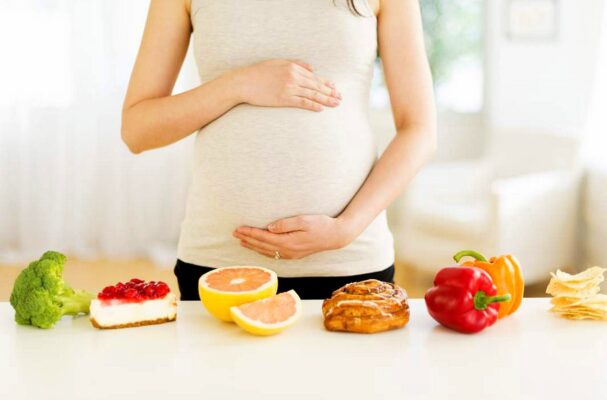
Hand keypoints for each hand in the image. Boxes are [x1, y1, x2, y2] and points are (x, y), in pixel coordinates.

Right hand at [231, 59, 341, 111]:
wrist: (244, 82)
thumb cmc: (259, 72)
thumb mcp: (278, 62)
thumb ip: (296, 63)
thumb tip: (312, 68)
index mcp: (293, 67)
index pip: (314, 77)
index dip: (326, 83)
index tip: (334, 88)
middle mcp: (294, 76)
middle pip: (316, 86)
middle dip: (330, 92)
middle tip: (340, 98)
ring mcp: (289, 88)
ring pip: (312, 94)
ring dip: (326, 100)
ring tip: (335, 104)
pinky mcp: (284, 98)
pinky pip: (302, 102)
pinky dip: (313, 105)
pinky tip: (321, 109)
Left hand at [233, 215, 355, 259]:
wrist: (336, 236)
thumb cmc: (321, 225)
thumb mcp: (303, 220)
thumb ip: (285, 224)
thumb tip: (269, 227)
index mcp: (288, 242)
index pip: (263, 237)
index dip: (249, 233)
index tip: (238, 228)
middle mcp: (288, 251)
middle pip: (262, 245)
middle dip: (247, 239)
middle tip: (234, 233)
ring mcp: (291, 254)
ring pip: (266, 251)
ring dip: (253, 246)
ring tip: (242, 241)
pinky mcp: (294, 254)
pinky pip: (274, 254)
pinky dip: (263, 251)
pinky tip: (259, 248)